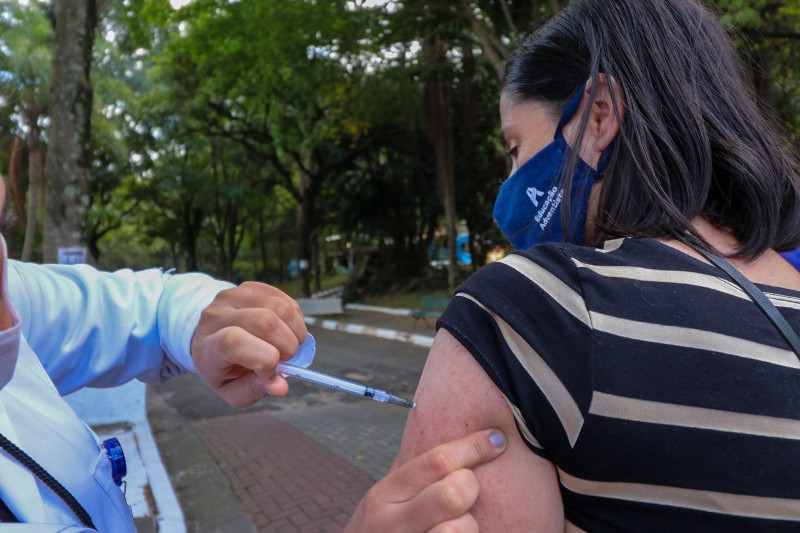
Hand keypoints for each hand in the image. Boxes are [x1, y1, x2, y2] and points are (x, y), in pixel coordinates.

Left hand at [190, 282, 305, 407]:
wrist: (210, 336)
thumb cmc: (223, 367)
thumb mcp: (231, 389)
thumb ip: (254, 391)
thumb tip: (281, 387)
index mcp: (208, 346)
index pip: (234, 342)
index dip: (263, 359)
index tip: (271, 374)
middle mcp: (217, 315)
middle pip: (265, 321)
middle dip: (288, 346)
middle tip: (286, 358)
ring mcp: (234, 296)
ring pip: (281, 308)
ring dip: (296, 331)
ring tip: (289, 344)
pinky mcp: (250, 287)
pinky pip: (285, 300)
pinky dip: (296, 319)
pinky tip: (287, 330)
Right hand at [346, 429, 506, 532]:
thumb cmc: (383, 528)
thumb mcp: (386, 497)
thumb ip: (414, 471)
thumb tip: (449, 425)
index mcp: (384, 495)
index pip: (436, 461)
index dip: (473, 447)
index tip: (497, 439)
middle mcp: (394, 524)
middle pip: (454, 493)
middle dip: (471, 486)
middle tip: (469, 491)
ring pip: (462, 528)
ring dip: (469, 525)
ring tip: (458, 524)